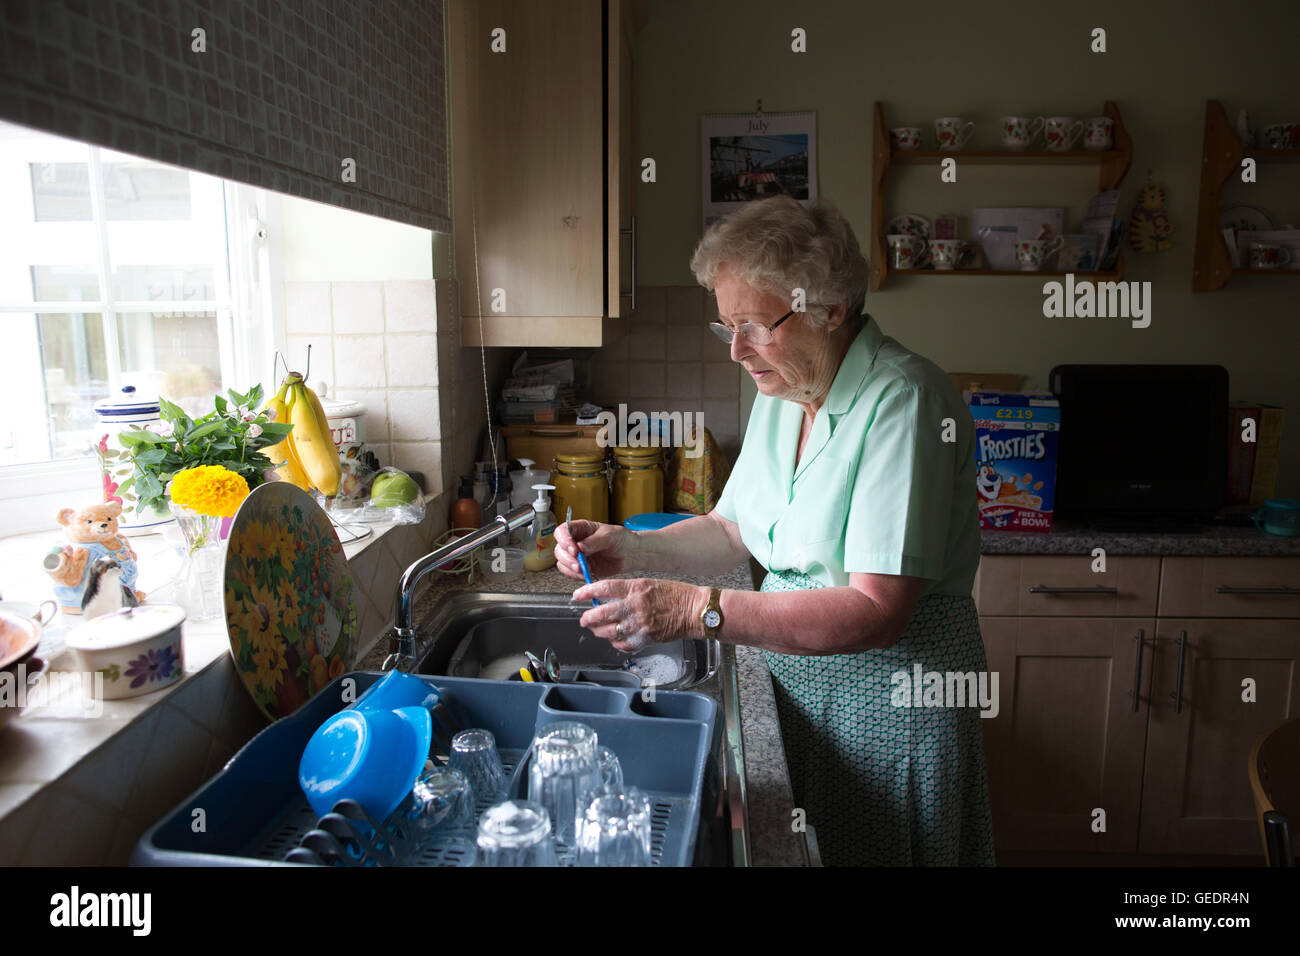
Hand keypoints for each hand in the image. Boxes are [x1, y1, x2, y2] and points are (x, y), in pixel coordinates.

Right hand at [554, 519, 637, 581]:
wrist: (630, 554)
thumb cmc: (621, 539)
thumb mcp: (609, 536)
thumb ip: (594, 542)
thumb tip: (580, 547)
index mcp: (581, 528)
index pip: (563, 531)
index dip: (564, 540)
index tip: (573, 549)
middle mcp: (576, 541)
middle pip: (560, 548)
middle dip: (567, 558)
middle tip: (579, 563)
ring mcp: (577, 555)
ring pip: (562, 561)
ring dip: (570, 568)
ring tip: (584, 569)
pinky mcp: (581, 567)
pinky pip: (570, 572)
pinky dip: (575, 575)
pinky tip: (586, 574)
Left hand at [573, 578, 708, 652]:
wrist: (694, 611)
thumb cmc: (675, 595)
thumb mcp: (649, 583)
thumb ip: (628, 590)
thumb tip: (606, 598)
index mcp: (636, 588)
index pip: (603, 588)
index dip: (586, 592)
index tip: (578, 595)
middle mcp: (635, 606)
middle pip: (601, 613)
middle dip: (588, 618)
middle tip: (584, 619)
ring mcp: (640, 624)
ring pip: (609, 631)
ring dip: (599, 632)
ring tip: (597, 630)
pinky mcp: (646, 639)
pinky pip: (623, 644)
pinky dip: (616, 643)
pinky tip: (615, 639)